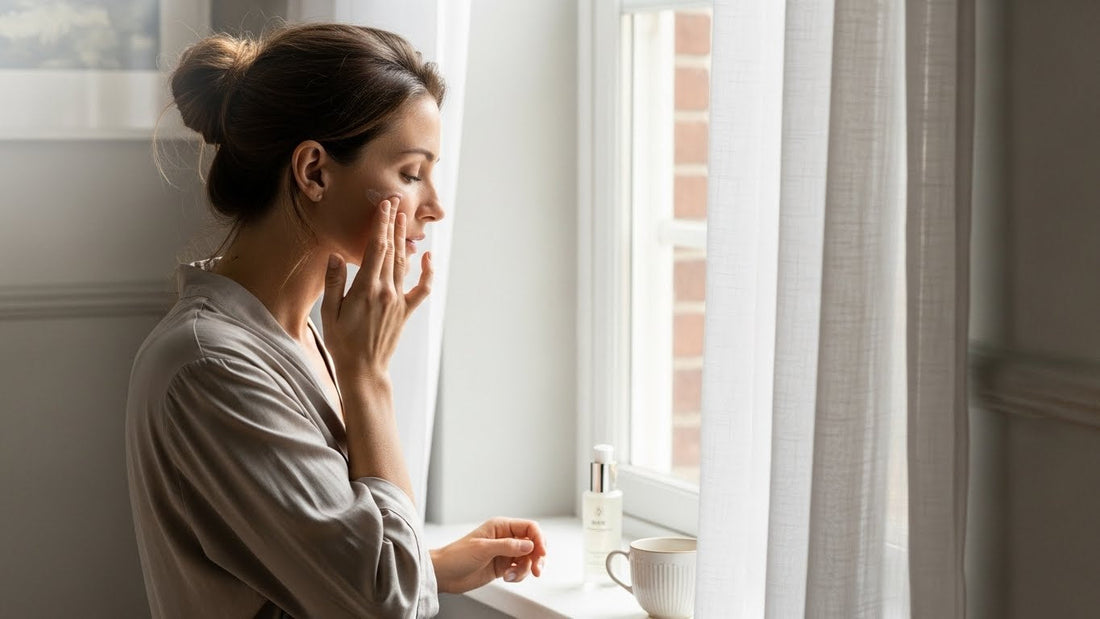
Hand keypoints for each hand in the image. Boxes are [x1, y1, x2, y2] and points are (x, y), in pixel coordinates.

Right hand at [321, 197, 432, 381]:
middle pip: (392, 250)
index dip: (380, 224)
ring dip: (404, 239)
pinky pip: (422, 289)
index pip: (376, 248)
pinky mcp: (406, 311)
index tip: (383, 205)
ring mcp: (399, 301)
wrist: (364, 369)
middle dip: (392, 224)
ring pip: (404, 264)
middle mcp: (386, 291)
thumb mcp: (329, 313)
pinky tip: (428, 257)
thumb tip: (336, 256)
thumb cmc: (342, 342)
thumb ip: (334, 282)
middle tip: (394, 202)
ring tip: (403, 218)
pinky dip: (427, 272)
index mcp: (366, 289)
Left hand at [431, 518, 547, 593]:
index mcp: (501, 526)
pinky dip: (518, 575)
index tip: (541, 553)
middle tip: (536, 570)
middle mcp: (505, 538)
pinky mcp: (503, 566)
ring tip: (511, 576)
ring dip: (524, 569)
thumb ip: (508, 546)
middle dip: (537, 557)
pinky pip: (520, 570)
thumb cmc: (457, 556)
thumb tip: (529, 544)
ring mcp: (505, 553)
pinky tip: (507, 578)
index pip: (529, 528)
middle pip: (533, 544)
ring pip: (528, 559)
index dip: (539, 539)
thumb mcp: (483, 549)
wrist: (444, 574)